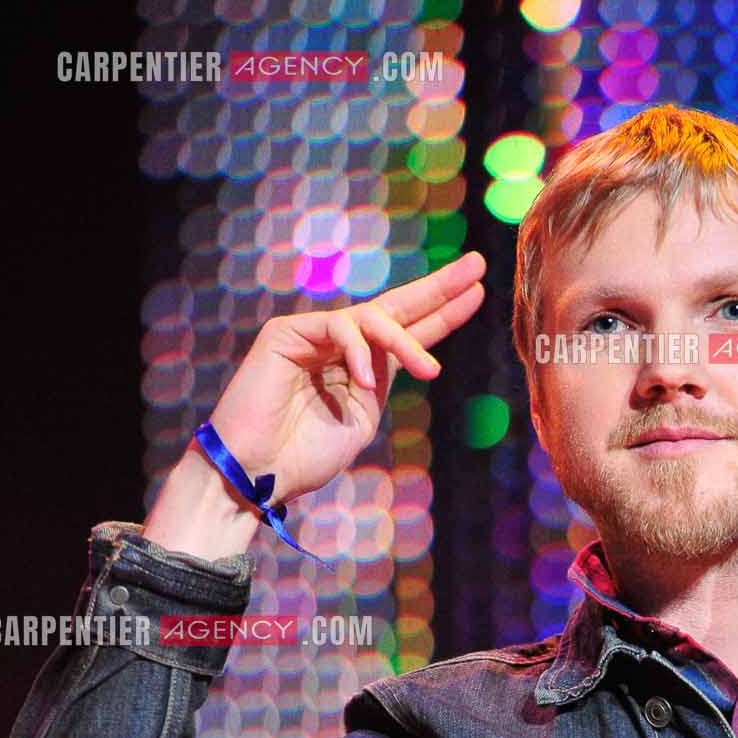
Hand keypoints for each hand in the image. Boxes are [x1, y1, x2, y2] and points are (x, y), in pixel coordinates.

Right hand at [203, 250, 487, 506]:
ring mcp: (313, 335)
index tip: (478, 293)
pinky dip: (357, 351)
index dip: (443, 313)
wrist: (259, 470)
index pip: (407, 333)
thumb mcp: (362, 418)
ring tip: (430, 370)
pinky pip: (338, 327)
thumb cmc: (305, 454)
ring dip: (407, 341)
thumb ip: (384, 380)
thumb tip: (410, 350)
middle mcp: (340, 346)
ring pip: (373, 318)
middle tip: (476, 267)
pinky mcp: (287, 332)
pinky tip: (364, 380)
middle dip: (438, 288)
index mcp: (362, 369)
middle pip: (396, 307)